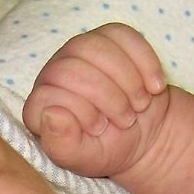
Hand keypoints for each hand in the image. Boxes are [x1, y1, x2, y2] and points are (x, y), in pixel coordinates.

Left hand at [23, 23, 168, 177]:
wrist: (141, 133)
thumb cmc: (106, 148)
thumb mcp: (83, 158)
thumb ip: (61, 145)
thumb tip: (51, 114)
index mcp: (40, 106)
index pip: (48, 96)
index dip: (79, 111)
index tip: (100, 128)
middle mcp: (52, 74)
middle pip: (71, 69)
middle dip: (107, 96)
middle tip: (127, 119)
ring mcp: (78, 51)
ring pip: (95, 47)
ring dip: (127, 78)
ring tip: (140, 103)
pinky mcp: (107, 37)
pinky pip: (122, 35)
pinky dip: (144, 62)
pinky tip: (154, 86)